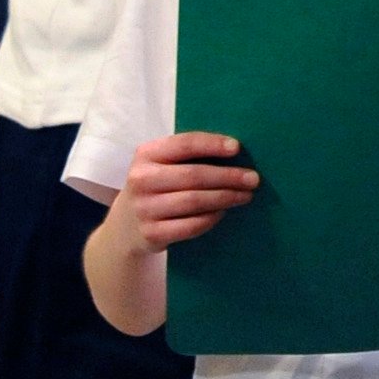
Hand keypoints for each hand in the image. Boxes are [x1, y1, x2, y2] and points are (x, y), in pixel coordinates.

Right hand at [112, 133, 258, 248]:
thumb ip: (188, 156)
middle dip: (228, 177)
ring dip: (226, 198)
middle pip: (194, 175)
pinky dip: (212, 218)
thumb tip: (235, 151)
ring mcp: (144, 208)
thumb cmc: (156, 187)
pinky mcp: (151, 233)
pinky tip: (222, 212)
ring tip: (245, 196)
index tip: (237, 148)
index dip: (212, 144)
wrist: (125, 226)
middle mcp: (141, 180)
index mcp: (145, 155)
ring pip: (195, 201)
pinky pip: (191, 225)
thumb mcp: (161, 165)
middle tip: (253, 179)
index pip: (183, 144)